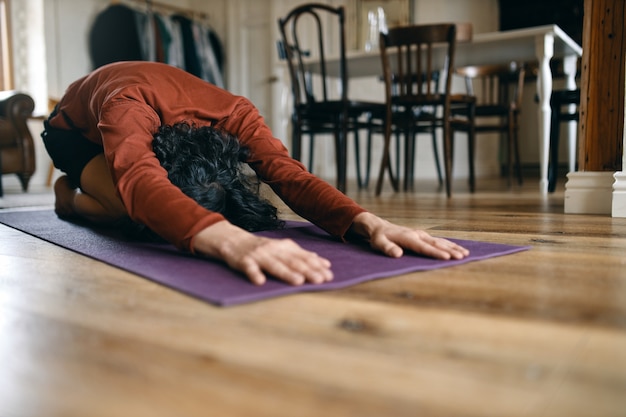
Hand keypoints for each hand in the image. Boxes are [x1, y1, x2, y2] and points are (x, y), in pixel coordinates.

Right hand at [193, 221, 332, 285]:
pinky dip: (254, 274)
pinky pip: (249, 268)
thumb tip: (324, 263)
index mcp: (285, 248)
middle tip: (320, 280)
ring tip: (298, 281)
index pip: (304, 257)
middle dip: (308, 271)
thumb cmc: (263, 248)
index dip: (317, 266)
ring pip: (274, 265)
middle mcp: (274, 250)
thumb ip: (302, 255)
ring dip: (286, 273)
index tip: (329, 275)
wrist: (234, 241)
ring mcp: (259, 256)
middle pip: (293, 262)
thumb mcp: (283, 249)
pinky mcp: (244, 261)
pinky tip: (260, 282)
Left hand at [348, 212, 468, 259]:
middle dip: (450, 250)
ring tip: (465, 254)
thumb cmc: (379, 237)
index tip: (447, 257)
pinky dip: (449, 245)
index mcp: (408, 237)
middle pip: (436, 244)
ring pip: (440, 241)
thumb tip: (398, 254)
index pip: (424, 247)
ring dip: (453, 247)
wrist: (380, 227)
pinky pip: (439, 241)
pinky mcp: (423, 236)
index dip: (435, 253)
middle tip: (462, 257)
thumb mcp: (379, 243)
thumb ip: (388, 248)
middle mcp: (418, 235)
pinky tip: (458, 249)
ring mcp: (422, 235)